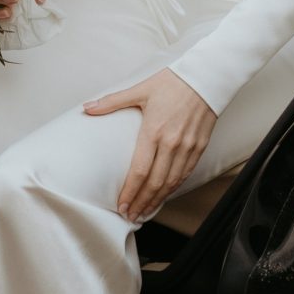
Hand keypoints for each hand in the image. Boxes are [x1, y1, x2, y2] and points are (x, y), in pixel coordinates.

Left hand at [83, 69, 216, 222]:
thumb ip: (112, 102)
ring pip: (171, 182)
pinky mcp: (200, 147)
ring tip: (145, 211)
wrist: (206, 77)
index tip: (121, 206)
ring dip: (157, 200)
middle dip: (142, 202)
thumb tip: (87, 107)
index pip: (140, 171)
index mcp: (153, 130)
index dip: (130, 192)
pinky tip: (165, 195)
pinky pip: (186, 173)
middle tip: (131, 216)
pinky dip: (174, 188)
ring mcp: (187, 146)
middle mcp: (171, 143)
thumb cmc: (173, 82)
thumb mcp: (140, 89)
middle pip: (155, 182)